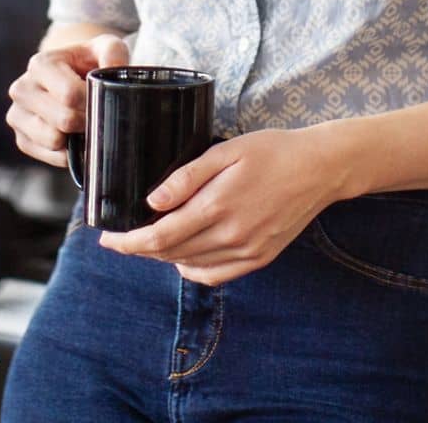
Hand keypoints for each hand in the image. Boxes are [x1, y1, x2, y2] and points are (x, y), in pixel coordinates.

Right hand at [4, 34, 128, 166]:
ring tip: (84, 123)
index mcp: (39, 64)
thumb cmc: (88, 62)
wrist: (70, 77)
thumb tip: (115, 67)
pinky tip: (73, 136)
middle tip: (97, 114)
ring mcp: (17, 116)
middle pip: (63, 120)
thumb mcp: (104, 48)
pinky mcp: (22, 139)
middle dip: (87, 121)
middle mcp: (22, 89)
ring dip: (76, 137)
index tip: (102, 99)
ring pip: (54, 141)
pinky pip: (50, 156)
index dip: (92, 102)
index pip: (69, 95)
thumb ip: (113, 52)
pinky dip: (68, 152)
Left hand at [98, 128, 348, 285]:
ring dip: (164, 257)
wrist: (319, 168)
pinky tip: (184, 256)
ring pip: (190, 266)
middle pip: (171, 254)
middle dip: (140, 249)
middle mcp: (231, 236)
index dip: (128, 243)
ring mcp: (247, 251)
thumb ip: (186, 177)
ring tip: (150, 240)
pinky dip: (193, 270)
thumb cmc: (272, 151)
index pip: (160, 236)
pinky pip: (216, 276)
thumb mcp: (225, 151)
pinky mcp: (259, 258)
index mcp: (218, 207)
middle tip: (122, 237)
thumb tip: (152, 202)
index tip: (107, 240)